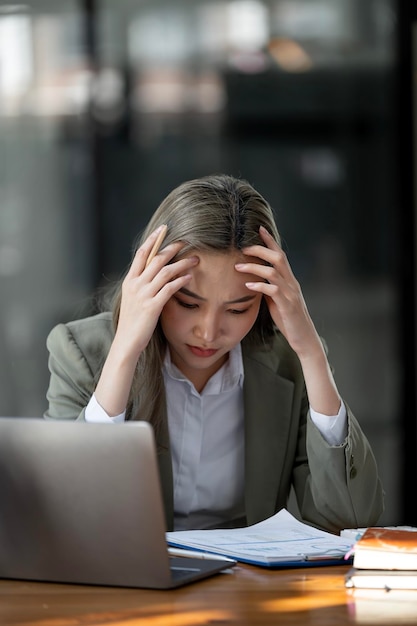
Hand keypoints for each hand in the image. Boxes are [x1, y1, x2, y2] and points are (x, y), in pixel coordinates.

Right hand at [116, 226, 197, 360]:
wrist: (127, 342)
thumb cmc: (133, 322)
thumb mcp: (133, 299)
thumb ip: (141, 285)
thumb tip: (154, 273)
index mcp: (129, 281)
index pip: (141, 253)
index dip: (153, 239)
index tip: (163, 229)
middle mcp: (135, 284)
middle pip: (156, 259)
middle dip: (172, 248)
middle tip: (186, 241)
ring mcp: (143, 295)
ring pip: (165, 271)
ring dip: (182, 263)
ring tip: (195, 259)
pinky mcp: (152, 306)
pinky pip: (169, 288)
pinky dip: (181, 280)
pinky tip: (190, 277)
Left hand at [235, 226, 320, 359]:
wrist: (305, 339)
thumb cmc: (289, 321)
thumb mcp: (277, 301)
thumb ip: (269, 289)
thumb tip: (254, 281)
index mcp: (290, 281)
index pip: (280, 255)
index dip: (270, 241)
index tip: (259, 228)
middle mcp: (292, 284)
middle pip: (278, 258)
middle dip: (261, 249)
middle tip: (243, 248)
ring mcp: (291, 294)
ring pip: (274, 272)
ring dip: (254, 267)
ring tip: (238, 266)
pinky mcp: (287, 306)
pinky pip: (273, 291)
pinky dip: (259, 286)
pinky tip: (248, 286)